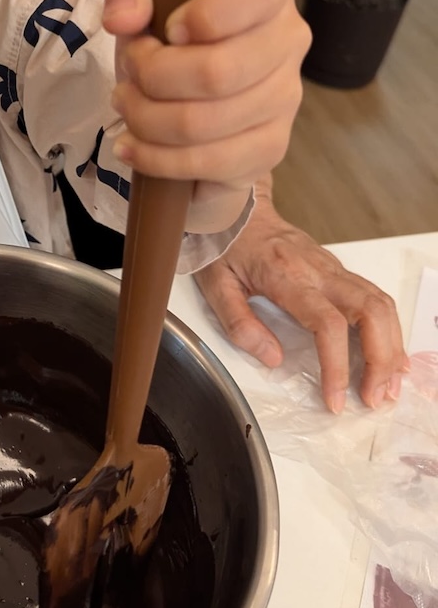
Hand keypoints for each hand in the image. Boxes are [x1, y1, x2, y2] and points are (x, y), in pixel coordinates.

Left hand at [102, 0, 308, 205]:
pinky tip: (133, 145)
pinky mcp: (270, 148)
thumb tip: (122, 20)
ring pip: (203, 123)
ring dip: (146, 120)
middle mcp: (289, 42)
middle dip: (152, 78)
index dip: (202, 16)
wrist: (194, 85)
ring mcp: (285, 100)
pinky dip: (157, 158)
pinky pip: (209, 164)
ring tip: (127, 107)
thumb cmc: (172, 31)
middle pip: (216, 72)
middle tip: (130, 75)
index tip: (168, 30)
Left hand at [194, 185, 408, 411]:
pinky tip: (390, 355)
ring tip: (387, 385)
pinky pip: (375, 298)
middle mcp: (319, 270)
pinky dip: (389, 329)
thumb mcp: (216, 286)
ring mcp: (333, 267)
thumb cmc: (226, 246)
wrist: (239, 209)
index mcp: (287, 276)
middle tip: (373, 397)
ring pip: (381, 303)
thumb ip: (240, 324)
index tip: (334, 399)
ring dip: (391, 347)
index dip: (336, 366)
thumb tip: (273, 358)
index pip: (327, 323)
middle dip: (380, 360)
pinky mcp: (339, 270)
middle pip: (371, 312)